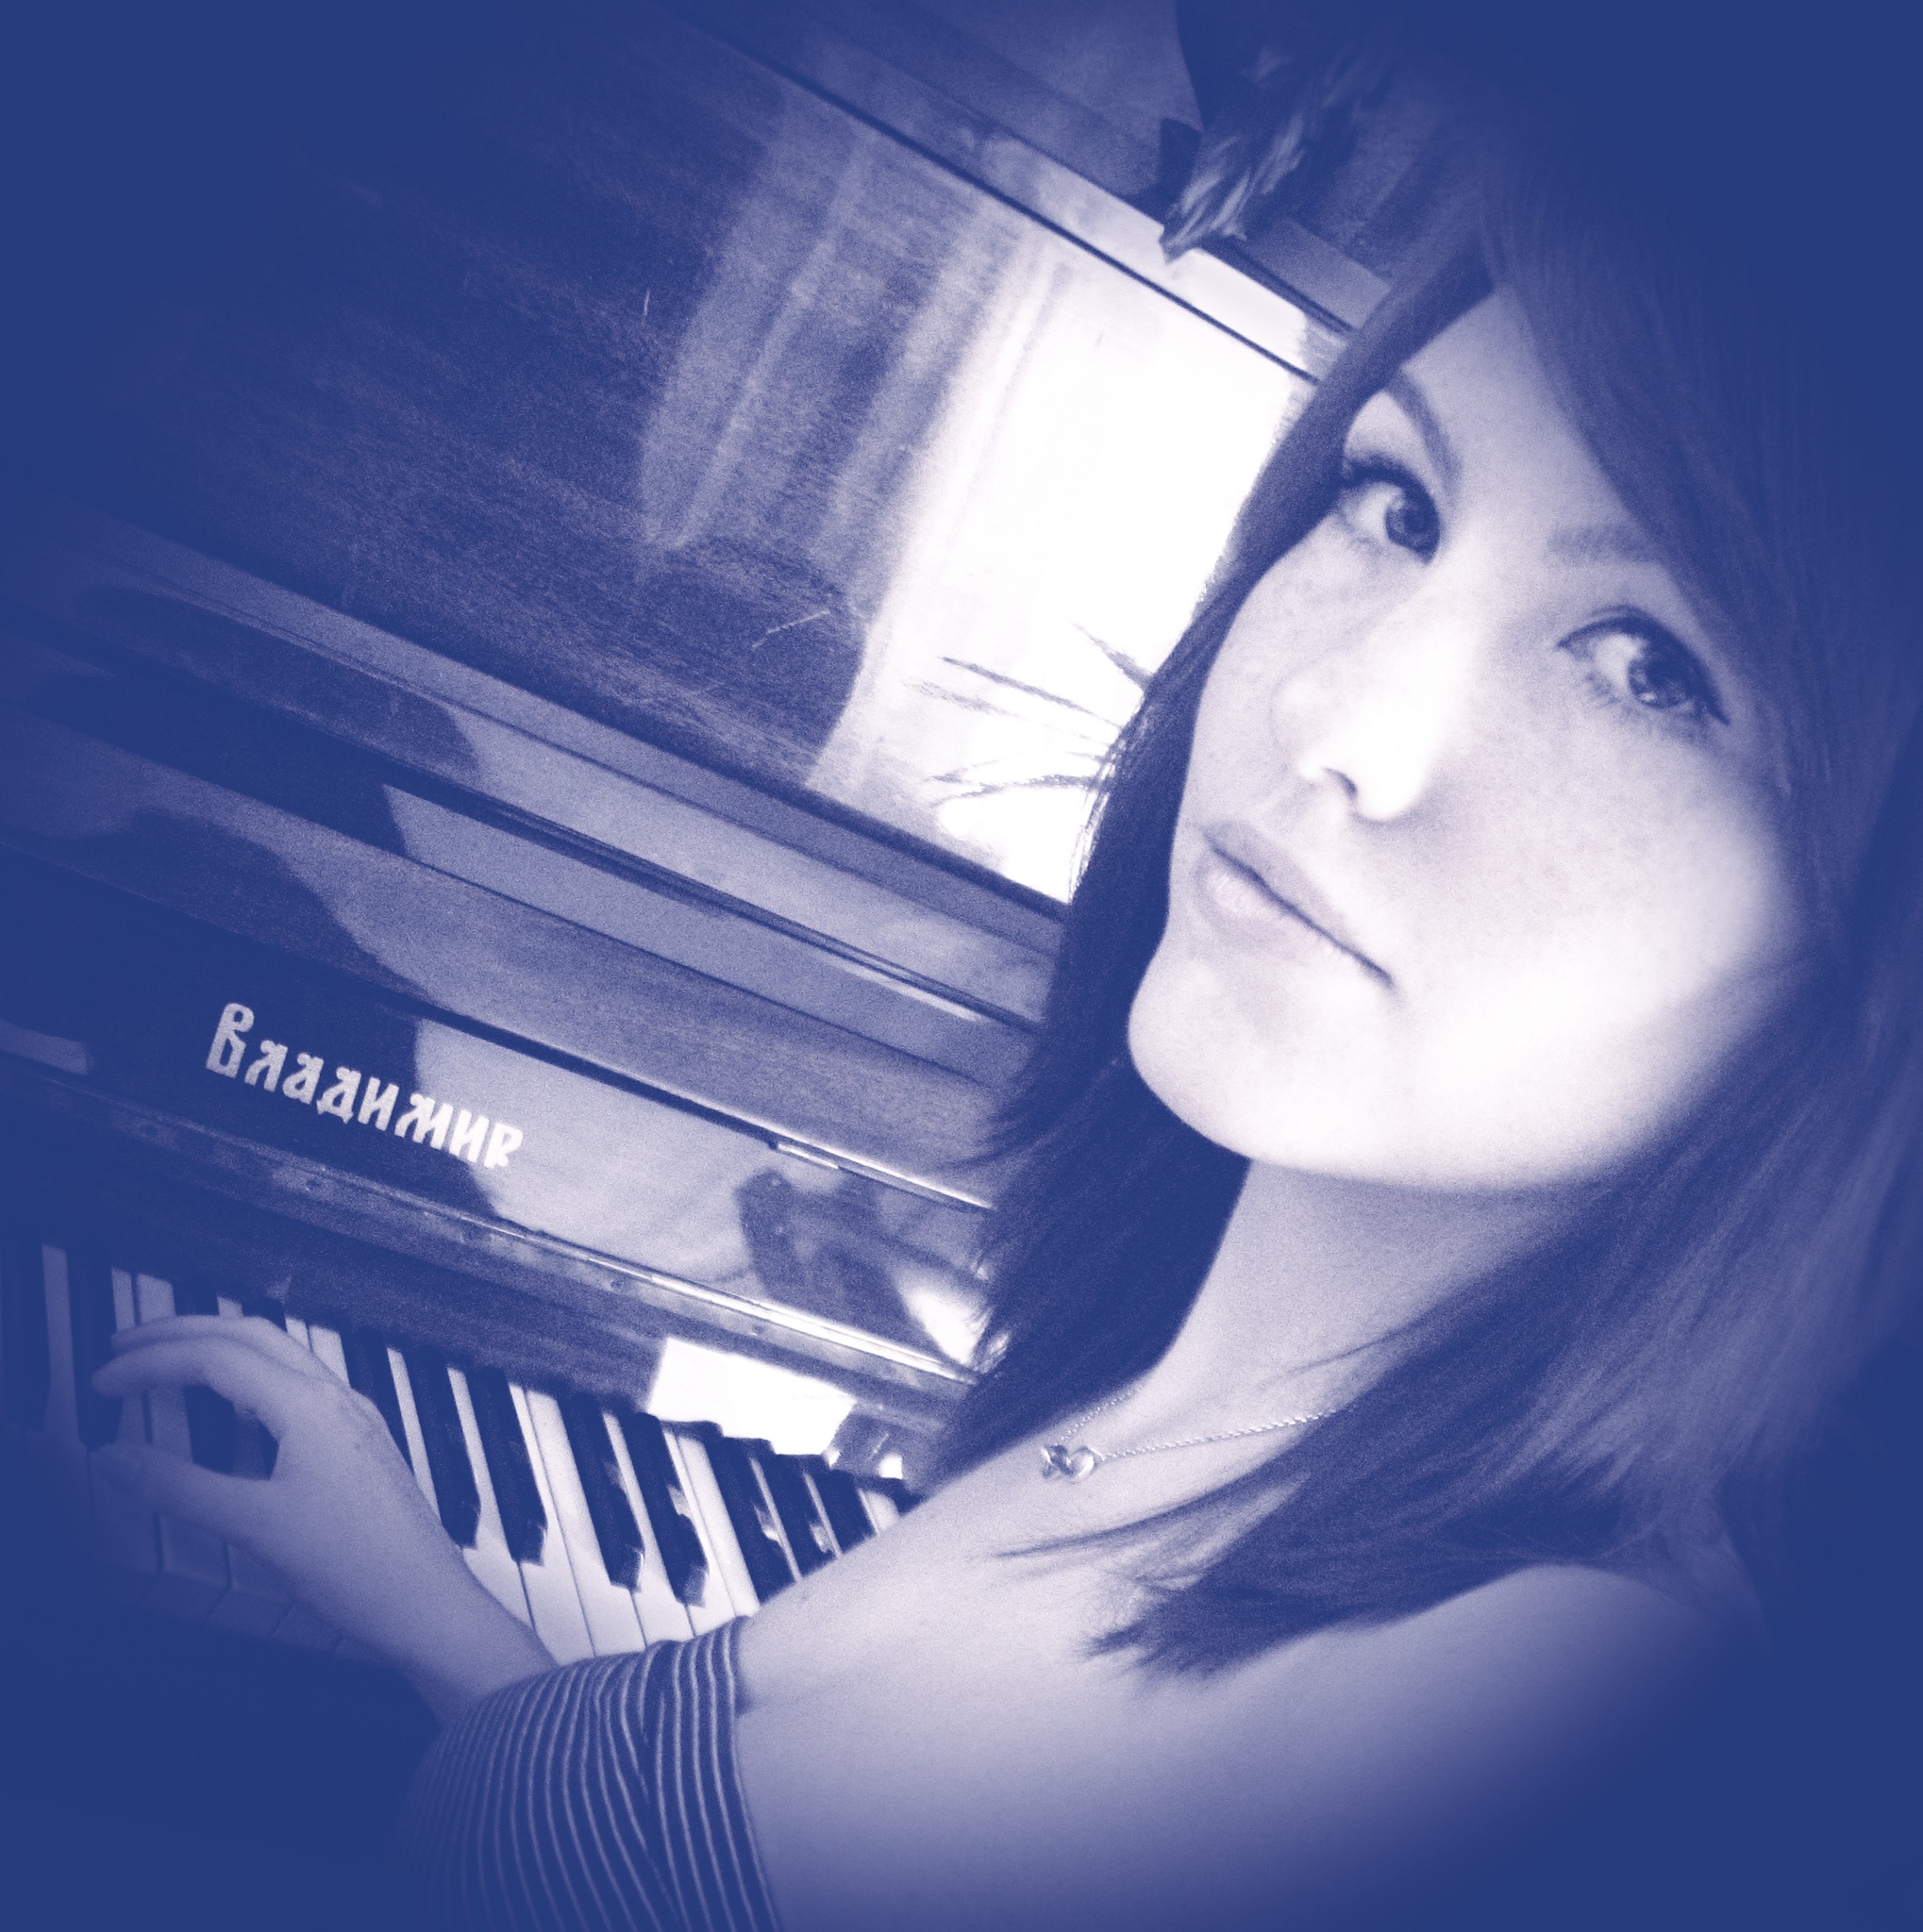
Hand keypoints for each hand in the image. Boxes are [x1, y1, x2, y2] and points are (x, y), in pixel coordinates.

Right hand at [93, 1314, 552, 1721]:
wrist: (428, 1603)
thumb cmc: (358, 1568)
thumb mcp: (255, 1527)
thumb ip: (180, 1488)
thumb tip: (117, 1458)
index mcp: (311, 1406)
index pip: (218, 1356)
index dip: (152, 1361)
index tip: (104, 1379)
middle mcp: (337, 1399)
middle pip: (250, 1334)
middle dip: (184, 1331)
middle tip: (127, 1347)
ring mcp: (353, 1419)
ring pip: (279, 1357)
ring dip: (219, 1351)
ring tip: (168, 1369)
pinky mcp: (359, 1445)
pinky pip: (299, 1389)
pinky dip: (251, 1382)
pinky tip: (233, 1412)